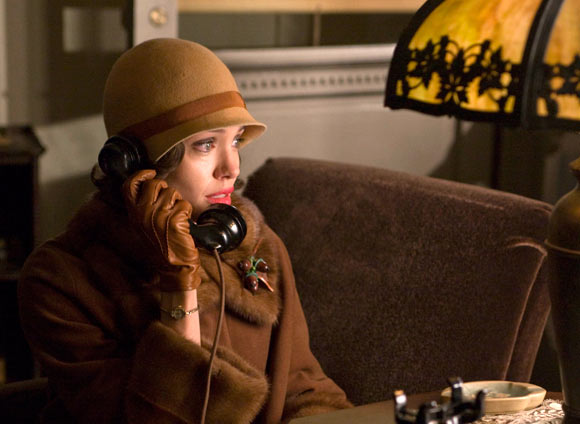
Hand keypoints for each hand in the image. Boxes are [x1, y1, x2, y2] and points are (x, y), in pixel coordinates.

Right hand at [123, 169, 200, 290]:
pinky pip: (184, 204)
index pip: (129, 185)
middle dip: (165, 189)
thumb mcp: (144, 226)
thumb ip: (143, 207)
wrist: (173, 268)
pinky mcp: (174, 220)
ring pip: (172, 192)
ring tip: (176, 218)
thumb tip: (149, 185)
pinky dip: (187, 212)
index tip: (150, 173)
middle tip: (169, 203)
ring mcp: (158, 216)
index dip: (141, 175)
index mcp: (133, 214)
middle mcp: (143, 213)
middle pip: (154, 184)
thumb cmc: (162, 246)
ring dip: (178, 202)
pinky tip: (183, 225)